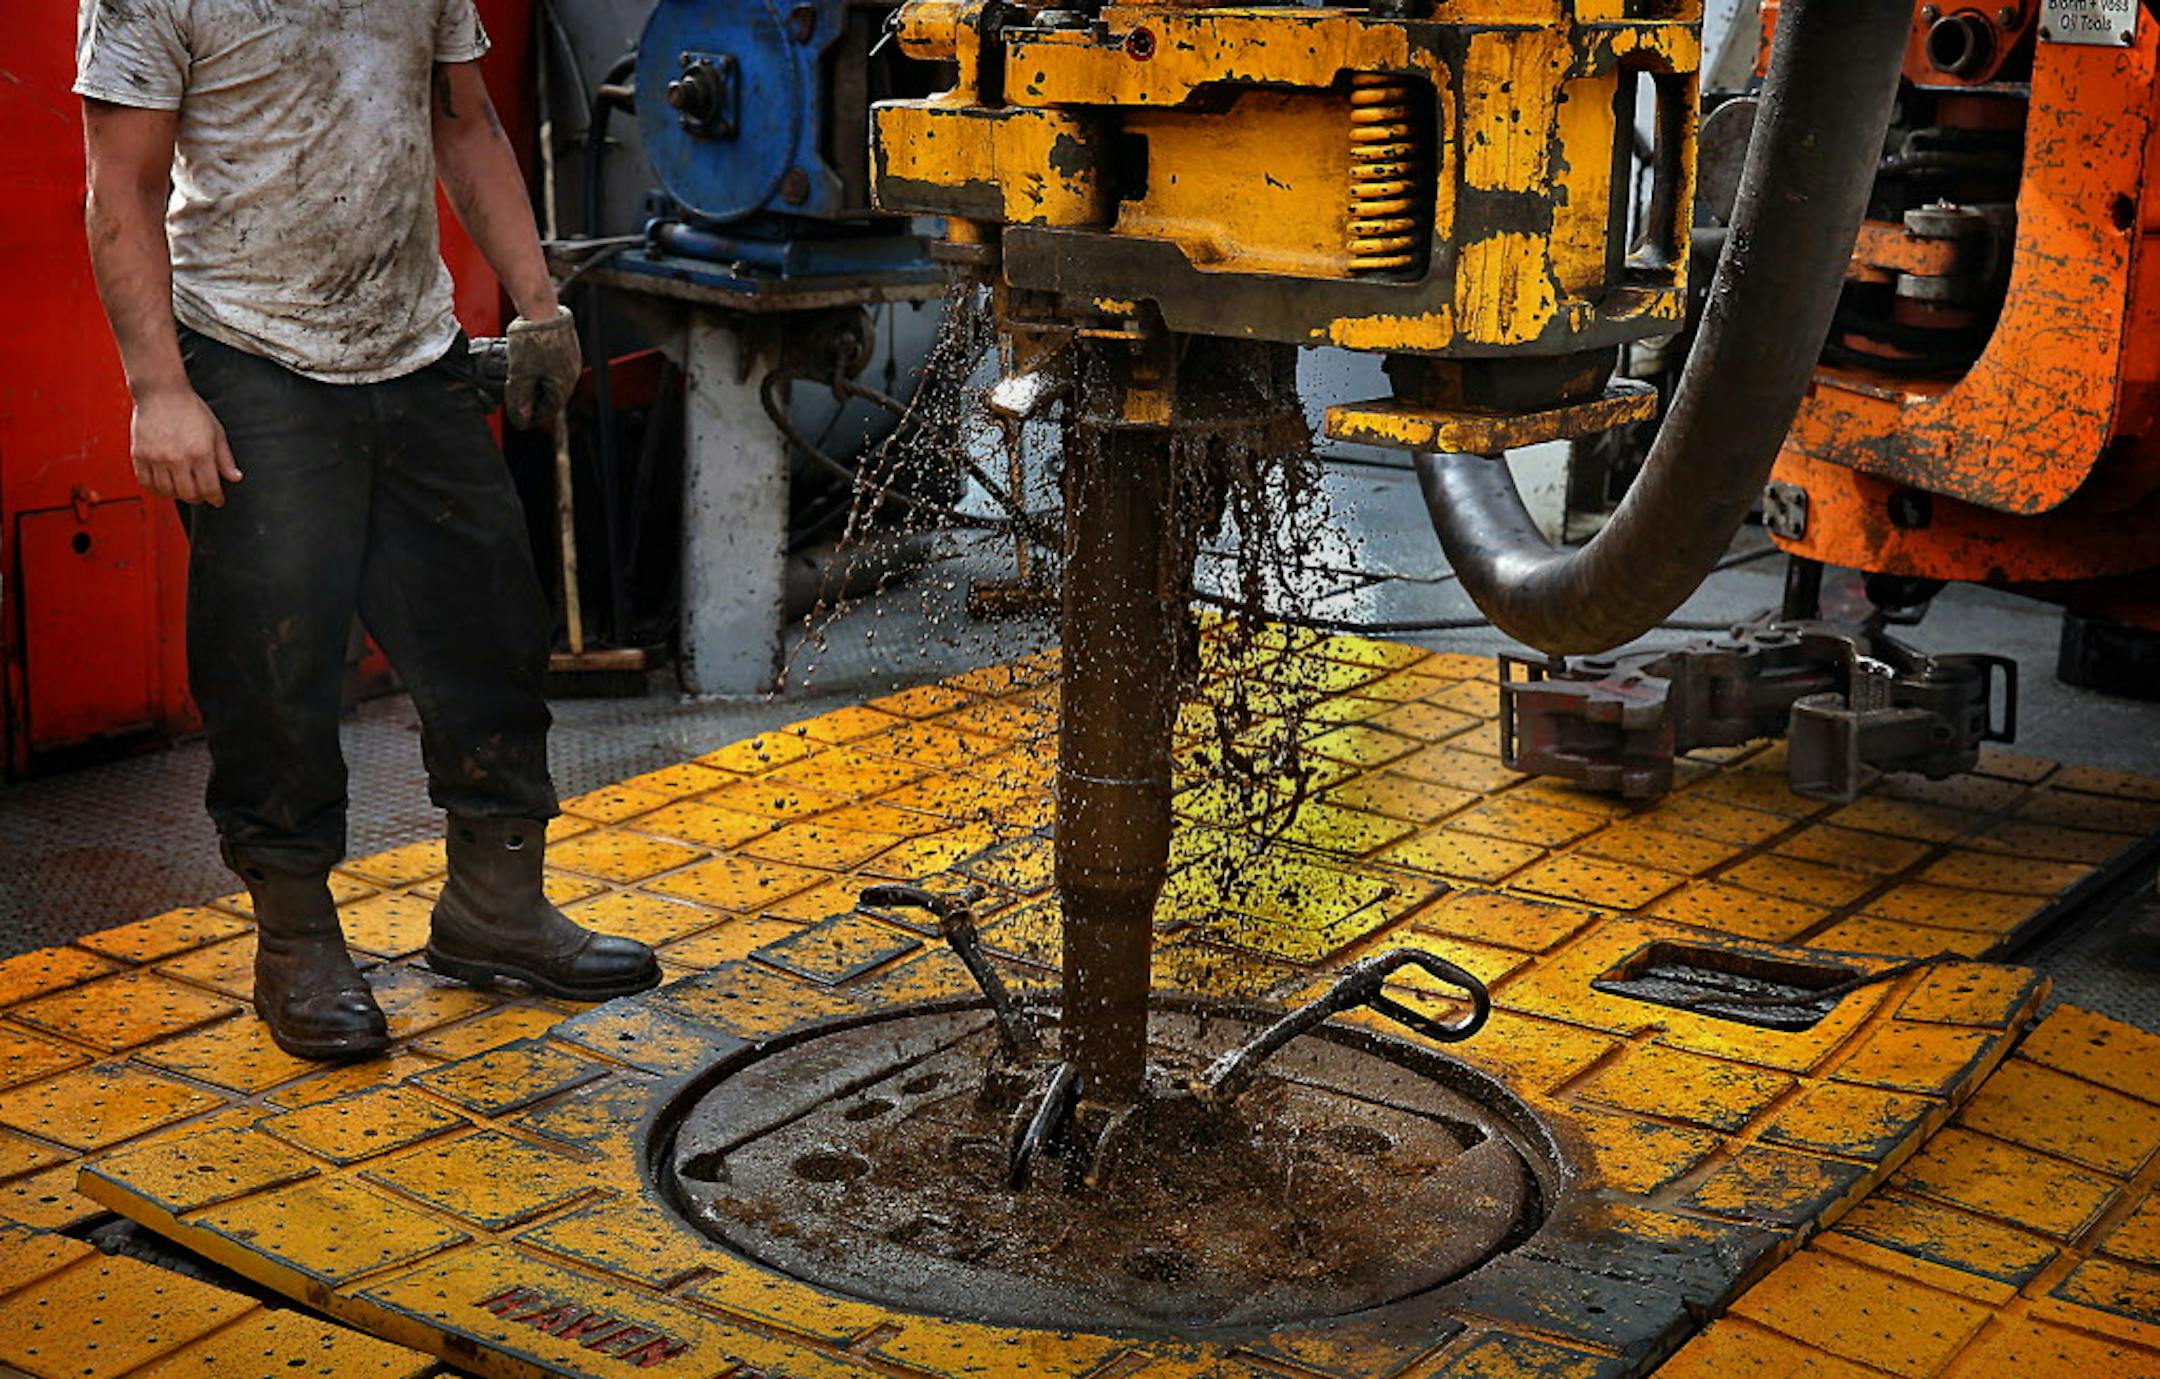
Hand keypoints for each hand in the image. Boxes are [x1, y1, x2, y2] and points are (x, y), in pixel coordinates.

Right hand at [131, 385, 241, 505]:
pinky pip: (145, 483)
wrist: (161, 393)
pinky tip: (163, 486)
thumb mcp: (216, 432)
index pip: (209, 488)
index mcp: (200, 453)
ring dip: (177, 495)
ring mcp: (157, 458)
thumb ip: (225, 458)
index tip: (217, 500)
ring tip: (182, 488)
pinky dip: (155, 489)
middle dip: (198, 498)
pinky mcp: (139, 455)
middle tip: (201, 494)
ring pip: (167, 492)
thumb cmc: (189, 408)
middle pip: (188, 494)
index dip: (215, 498)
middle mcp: (177, 458)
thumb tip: (235, 478)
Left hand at [503, 306, 581, 429]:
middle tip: (516, 401)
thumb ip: (520, 397)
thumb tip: (522, 417)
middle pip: (551, 395)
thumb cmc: (532, 340)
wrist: (540, 308)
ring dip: (536, 384)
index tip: (519, 419)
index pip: (549, 409)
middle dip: (534, 400)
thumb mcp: (520, 373)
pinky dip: (540, 369)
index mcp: (563, 384)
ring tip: (519, 382)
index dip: (532, 417)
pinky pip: (553, 365)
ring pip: (552, 379)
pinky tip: (527, 364)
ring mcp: (570, 358)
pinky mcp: (566, 345)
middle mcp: (572, 373)